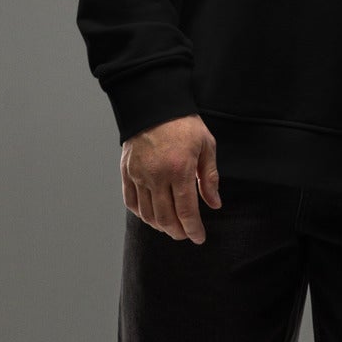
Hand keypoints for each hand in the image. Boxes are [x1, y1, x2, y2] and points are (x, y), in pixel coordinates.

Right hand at [121, 115, 220, 241]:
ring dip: (160, 226)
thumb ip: (210, 178)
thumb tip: (214, 204)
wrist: (154, 104)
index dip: (194, 229)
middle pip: (166, 218)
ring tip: (171, 228)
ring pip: (147, 214)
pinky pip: (131, 202)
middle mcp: (157, 176)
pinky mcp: (127, 172)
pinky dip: (141, 214)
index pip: (186, 211)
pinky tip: (151, 216)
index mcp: (180, 170)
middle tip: (186, 234)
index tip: (199, 238)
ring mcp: (139, 175)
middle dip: (178, 232)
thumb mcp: (206, 146)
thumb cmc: (184, 124)